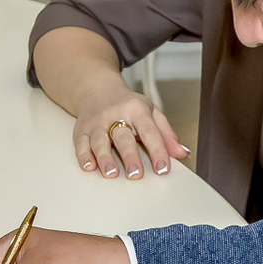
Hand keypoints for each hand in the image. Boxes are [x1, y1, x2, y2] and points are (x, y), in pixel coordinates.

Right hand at [72, 72, 187, 179]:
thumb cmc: (127, 105)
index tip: (163, 168)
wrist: (97, 89)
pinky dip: (84, 157)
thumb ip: (166, 134)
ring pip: (99, 141)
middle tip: (136, 174)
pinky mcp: (81, 130)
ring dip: (105, 158)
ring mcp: (96, 123)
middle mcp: (115, 115)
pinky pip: (81, 144)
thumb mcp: (151, 113)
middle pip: (122, 137)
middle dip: (130, 156)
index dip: (157, 150)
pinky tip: (89, 167)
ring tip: (111, 174)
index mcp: (136, 110)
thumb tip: (181, 153)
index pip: (149, 131)